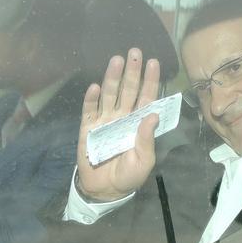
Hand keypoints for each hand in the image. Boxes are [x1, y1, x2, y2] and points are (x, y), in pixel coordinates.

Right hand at [76, 48, 160, 200]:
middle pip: (128, 90)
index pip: (145, 97)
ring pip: (109, 95)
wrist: (105, 190)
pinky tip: (95, 87)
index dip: (149, 81)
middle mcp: (122, 117)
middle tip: (135, 52)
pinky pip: (89, 111)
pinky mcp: (88, 128)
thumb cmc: (129, 175)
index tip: (153, 63)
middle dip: (132, 72)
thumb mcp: (143, 160)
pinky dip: (91, 99)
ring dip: (113, 78)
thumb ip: (146, 139)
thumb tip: (152, 115)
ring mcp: (104, 121)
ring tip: (117, 60)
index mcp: (138, 123)